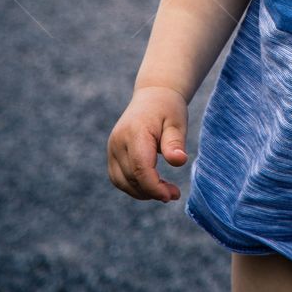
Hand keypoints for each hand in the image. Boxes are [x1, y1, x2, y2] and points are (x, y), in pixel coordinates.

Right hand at [107, 86, 189, 202]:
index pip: (140, 168)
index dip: (155, 187)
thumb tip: (179, 161)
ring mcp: (112, 147)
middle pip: (131, 178)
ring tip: (165, 190)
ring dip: (143, 192)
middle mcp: (118, 141)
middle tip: (174, 193)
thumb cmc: (168, 109)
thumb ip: (175, 142)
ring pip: (122, 182)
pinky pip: (119, 178)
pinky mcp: (112, 154)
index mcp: (135, 132)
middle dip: (153, 191)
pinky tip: (152, 185)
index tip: (172, 195)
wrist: (153, 96)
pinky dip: (134, 186)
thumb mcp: (177, 122)